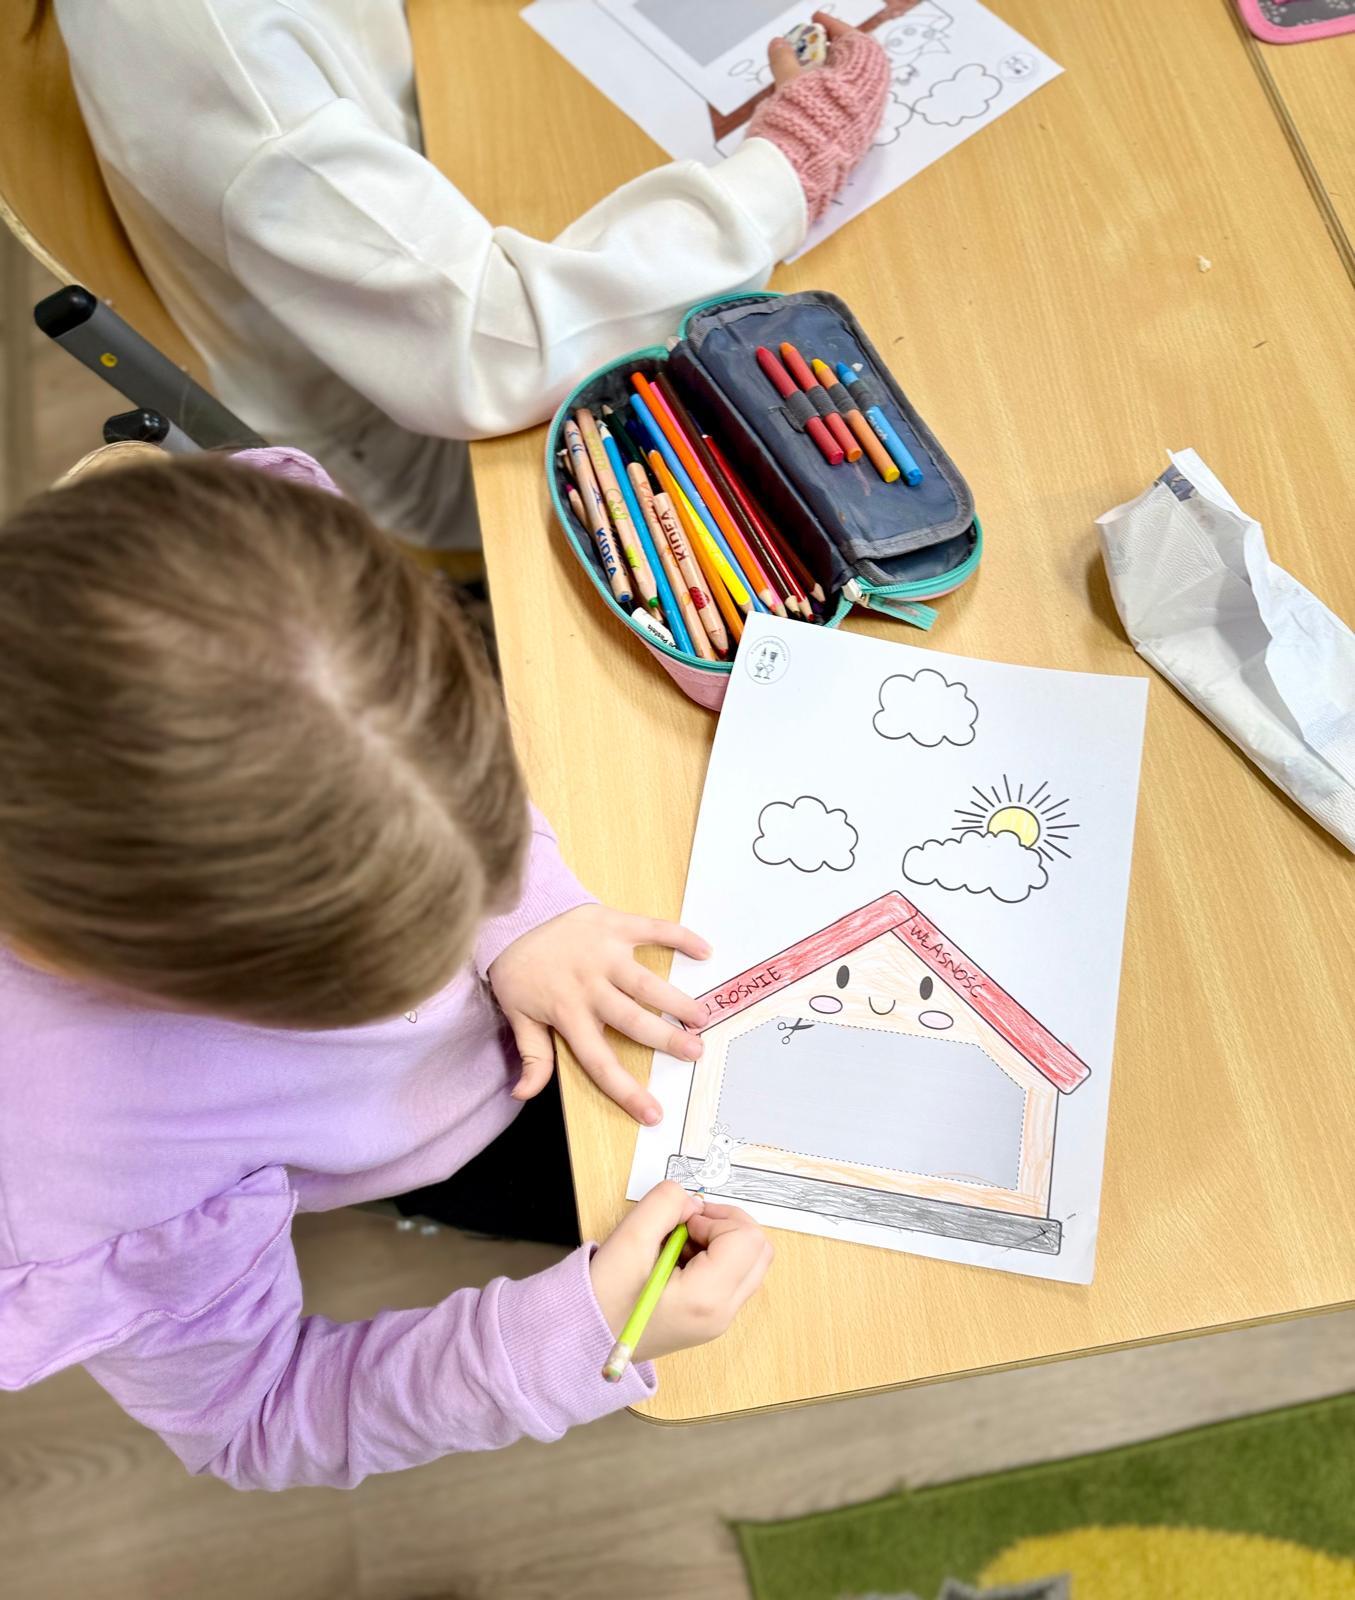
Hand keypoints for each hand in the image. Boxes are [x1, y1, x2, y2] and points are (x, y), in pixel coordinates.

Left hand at [487, 904, 709, 1125]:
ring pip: (646, 982)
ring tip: (702, 1017)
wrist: (513, 915)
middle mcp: (589, 986)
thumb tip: (523, 1094)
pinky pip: (652, 930)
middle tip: (696, 1052)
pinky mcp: (614, 925)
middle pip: (633, 1020)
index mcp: (568, 1014)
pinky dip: (680, 937)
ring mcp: (604, 954)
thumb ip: (532, 1056)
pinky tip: (704, 951)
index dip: (626, 1091)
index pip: (599, 1062)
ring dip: (677, 999)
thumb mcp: (518, 1016)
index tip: (653, 1113)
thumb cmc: (519, 969)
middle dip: (666, 1039)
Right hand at [590, 1182, 773, 1361]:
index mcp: (706, 1298)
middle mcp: (722, 1313)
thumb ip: (665, 1204)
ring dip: (722, 1241)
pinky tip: (679, 1260)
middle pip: (760, 1250)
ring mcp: (720, 1319)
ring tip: (679, 1245)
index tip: (682, 1223)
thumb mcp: (630, 1238)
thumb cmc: (603, 1298)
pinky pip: (734, 1276)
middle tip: (688, 1225)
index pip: (747, 1239)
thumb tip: (692, 1201)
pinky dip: (716, 1257)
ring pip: (750, 1262)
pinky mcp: (712, 1318)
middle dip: (728, 1225)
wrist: (587, 1340)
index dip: (717, 1218)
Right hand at [753, 13, 890, 223]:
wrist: (800, 174)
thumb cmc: (798, 124)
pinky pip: (850, 113)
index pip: (854, 40)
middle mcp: (870, 101)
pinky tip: (815, 104)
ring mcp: (866, 125)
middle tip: (812, 50)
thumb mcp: (789, 83)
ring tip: (808, 78)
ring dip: (833, 80)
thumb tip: (779, 43)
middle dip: (834, 54)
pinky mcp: (856, 145)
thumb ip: (785, 60)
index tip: (815, 21)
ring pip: (855, 91)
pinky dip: (834, 103)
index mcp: (859, 78)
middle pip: (858, 66)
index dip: (833, 26)